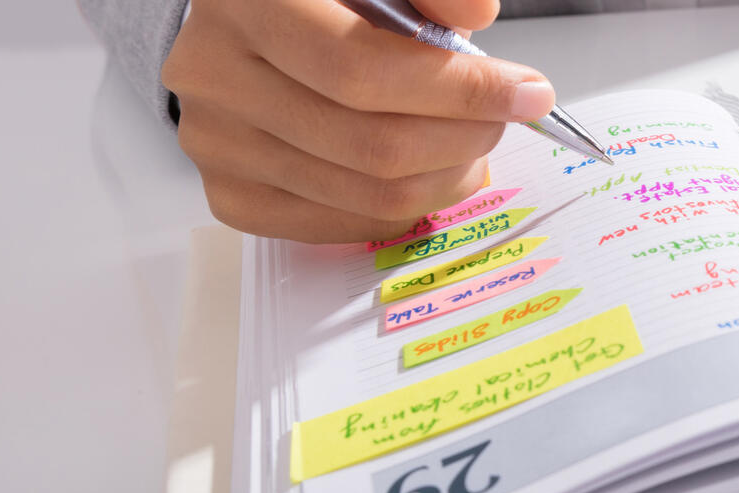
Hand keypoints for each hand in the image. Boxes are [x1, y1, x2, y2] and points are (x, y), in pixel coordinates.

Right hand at [162, 0, 551, 242]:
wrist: (255, 23)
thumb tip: (476, 13)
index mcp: (245, 1)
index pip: (360, 67)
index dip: (459, 90)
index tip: (527, 92)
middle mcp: (211, 72)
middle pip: (370, 143)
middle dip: (464, 137)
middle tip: (505, 120)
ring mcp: (213, 141)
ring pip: (364, 194)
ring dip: (444, 177)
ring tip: (473, 145)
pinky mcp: (228, 193)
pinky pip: (338, 225)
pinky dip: (400, 207)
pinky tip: (425, 171)